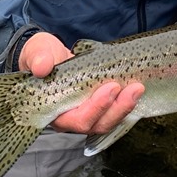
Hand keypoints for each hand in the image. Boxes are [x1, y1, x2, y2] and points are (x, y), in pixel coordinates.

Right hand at [18, 32, 144, 135]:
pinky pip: (115, 111)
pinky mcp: (99, 104)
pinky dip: (127, 103)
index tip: (110, 88)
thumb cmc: (42, 56)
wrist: (50, 54)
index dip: (95, 108)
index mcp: (54, 110)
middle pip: (97, 124)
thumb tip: (42, 67)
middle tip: (133, 88)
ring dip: (125, 106)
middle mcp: (72, 116)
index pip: (76, 120)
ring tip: (138, 88)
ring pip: (109, 120)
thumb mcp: (37, 51)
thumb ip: (38, 57)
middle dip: (117, 108)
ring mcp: (87, 112)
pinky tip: (137, 89)